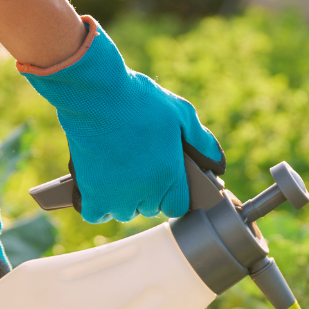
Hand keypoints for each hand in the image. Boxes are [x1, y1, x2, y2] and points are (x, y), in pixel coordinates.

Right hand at [19, 17, 224, 223]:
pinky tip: (99, 187)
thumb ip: (202, 141)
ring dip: (123, 199)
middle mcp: (144, 195)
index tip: (164, 180)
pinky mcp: (90, 196)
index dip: (171, 194)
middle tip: (139, 165)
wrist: (93, 93)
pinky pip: (96, 215)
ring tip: (118, 170)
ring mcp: (116, 199)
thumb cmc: (139, 101)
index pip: (177, 207)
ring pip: (123, 212)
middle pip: (149, 209)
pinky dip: (97, 205)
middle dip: (147, 192)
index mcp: (169, 178)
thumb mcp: (181, 113)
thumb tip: (218, 164)